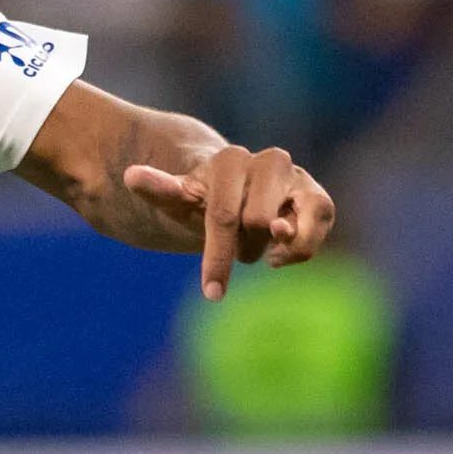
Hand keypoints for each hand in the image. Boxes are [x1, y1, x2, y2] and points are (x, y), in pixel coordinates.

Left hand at [121, 145, 334, 299]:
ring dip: (277, 246)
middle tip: (235, 243)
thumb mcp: (176, 200)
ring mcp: (296, 176)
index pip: (223, 216)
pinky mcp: (316, 195)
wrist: (234, 192)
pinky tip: (281, 255)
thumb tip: (130, 175)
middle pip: (257, 223)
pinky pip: (322, 220)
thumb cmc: (201, 201)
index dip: (217, 257)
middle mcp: (268, 161)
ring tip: (264, 253)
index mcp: (227, 160)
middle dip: (243, 245)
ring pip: (297, 220)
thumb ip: (160, 189)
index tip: (211, 293)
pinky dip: (303, 247)